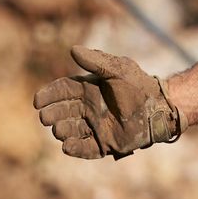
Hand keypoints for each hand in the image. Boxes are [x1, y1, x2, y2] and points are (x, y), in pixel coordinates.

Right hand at [33, 46, 185, 158]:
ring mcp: (96, 127)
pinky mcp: (105, 144)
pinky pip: (85, 148)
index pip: (62, 91)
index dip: (48, 95)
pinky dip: (74, 148)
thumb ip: (96, 61)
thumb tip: (72, 49)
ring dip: (62, 131)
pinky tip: (67, 146)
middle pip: (62, 112)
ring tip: (60, 130)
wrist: (160, 108)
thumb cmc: (140, 86)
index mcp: (89, 89)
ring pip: (70, 131)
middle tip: (46, 118)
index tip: (37, 101)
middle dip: (51, 115)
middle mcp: (89, 108)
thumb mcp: (118, 70)